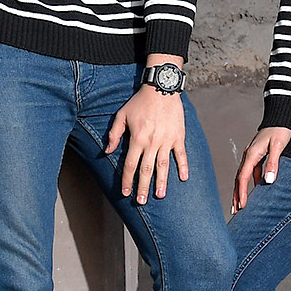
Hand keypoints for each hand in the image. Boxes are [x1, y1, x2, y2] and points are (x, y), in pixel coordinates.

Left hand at [106, 86, 187, 203]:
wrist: (161, 89)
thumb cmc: (140, 102)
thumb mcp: (122, 115)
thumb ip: (114, 134)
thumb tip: (107, 151)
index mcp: (137, 138)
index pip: (130, 165)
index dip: (127, 180)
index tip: (125, 193)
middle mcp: (152, 142)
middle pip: (146, 170)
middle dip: (142, 187)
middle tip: (141, 201)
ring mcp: (166, 140)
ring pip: (163, 165)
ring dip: (161, 182)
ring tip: (159, 195)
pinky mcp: (178, 136)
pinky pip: (181, 154)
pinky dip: (183, 166)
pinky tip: (183, 178)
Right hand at [233, 126, 290, 212]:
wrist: (281, 117)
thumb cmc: (281, 130)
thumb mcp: (278, 146)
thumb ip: (273, 163)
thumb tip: (267, 181)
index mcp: (252, 154)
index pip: (243, 177)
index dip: (242, 192)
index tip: (242, 206)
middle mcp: (249, 155)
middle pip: (239, 179)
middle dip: (236, 195)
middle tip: (234, 211)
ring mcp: (252, 155)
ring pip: (243, 176)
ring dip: (240, 190)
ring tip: (239, 204)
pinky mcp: (257, 154)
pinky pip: (250, 172)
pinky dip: (248, 182)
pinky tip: (253, 190)